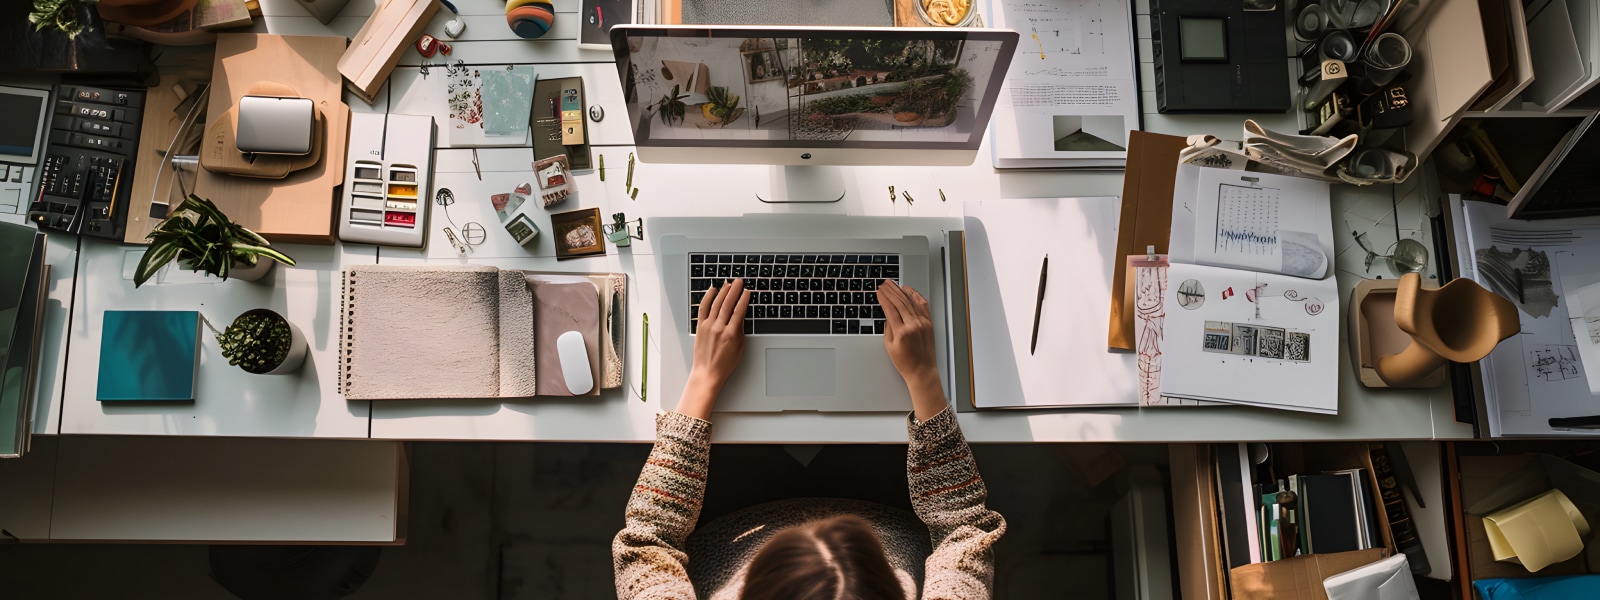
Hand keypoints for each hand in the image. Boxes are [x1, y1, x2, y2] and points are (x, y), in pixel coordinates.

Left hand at [679, 278, 750, 419]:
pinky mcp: (700, 326)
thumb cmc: (724, 364)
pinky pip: (703, 308)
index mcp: (731, 334)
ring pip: (716, 303)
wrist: (707, 372)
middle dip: (735, 290)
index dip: (744, 299)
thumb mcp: (740, 347)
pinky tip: (713, 290)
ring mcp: (708, 326)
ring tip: (729, 283)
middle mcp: (719, 328)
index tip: (747, 291)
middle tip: (739, 281)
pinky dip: (708, 297)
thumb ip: (740, 330)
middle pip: (728, 304)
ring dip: (723, 291)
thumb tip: (741, 316)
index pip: (739, 311)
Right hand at [878, 280, 945, 419]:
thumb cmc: (905, 362)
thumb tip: (888, 312)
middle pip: (900, 302)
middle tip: (884, 284)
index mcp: (901, 332)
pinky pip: (922, 304)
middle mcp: (913, 325)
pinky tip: (908, 290)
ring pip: (910, 301)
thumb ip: (888, 327)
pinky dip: (914, 295)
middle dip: (891, 291)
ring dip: (900, 291)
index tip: (879, 291)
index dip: (883, 298)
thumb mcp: (889, 345)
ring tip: (893, 284)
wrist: (922, 370)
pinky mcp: (929, 323)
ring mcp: (922, 323)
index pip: (890, 308)